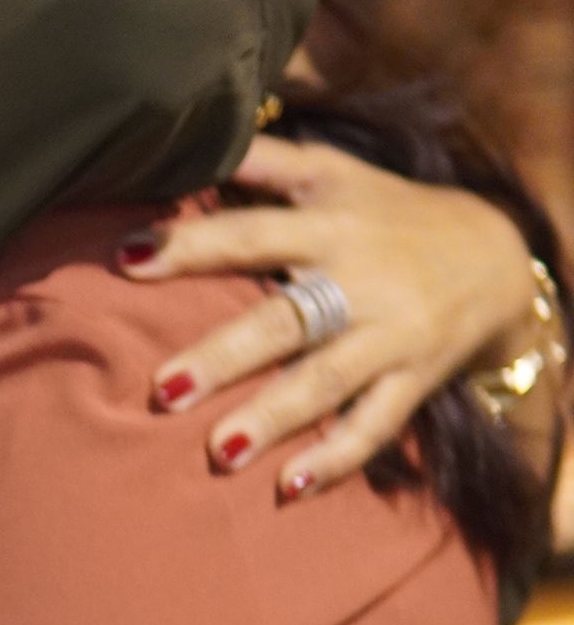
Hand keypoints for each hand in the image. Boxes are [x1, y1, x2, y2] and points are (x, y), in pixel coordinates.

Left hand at [118, 136, 547, 498]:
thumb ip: (265, 159)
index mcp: (329, 225)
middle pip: (285, 320)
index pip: (251, 233)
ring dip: (274, 417)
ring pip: (327, 380)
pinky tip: (290, 488)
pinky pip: (375, 425)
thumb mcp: (335, 173)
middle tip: (163, 388)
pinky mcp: (415, 380)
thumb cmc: (388, 212)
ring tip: (219, 452)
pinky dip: (337, 459)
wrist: (497, 255)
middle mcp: (358, 282)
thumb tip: (193, 136)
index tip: (128, 257)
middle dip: (225, 355)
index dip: (191, 244)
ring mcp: (389, 336)